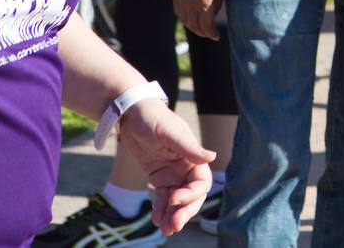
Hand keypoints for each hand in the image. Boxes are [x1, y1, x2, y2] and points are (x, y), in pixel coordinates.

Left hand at [119, 98, 216, 234]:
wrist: (131, 114)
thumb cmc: (152, 118)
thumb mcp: (168, 132)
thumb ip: (189, 147)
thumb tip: (212, 157)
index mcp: (193, 156)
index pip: (201, 182)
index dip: (191, 195)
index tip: (174, 199)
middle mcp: (186, 167)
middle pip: (192, 195)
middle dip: (184, 212)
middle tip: (173, 227)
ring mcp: (172, 173)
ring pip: (177, 200)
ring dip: (173, 215)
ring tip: (165, 229)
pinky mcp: (159, 177)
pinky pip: (162, 197)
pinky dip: (160, 209)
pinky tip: (156, 219)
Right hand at [172, 0, 225, 40]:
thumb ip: (217, 3)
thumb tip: (213, 17)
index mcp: (204, 2)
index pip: (206, 26)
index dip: (212, 33)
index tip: (216, 36)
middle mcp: (190, 2)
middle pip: (194, 26)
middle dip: (203, 32)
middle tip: (210, 34)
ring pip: (185, 20)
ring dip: (193, 26)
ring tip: (201, 28)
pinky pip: (178, 11)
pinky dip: (184, 17)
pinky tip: (191, 17)